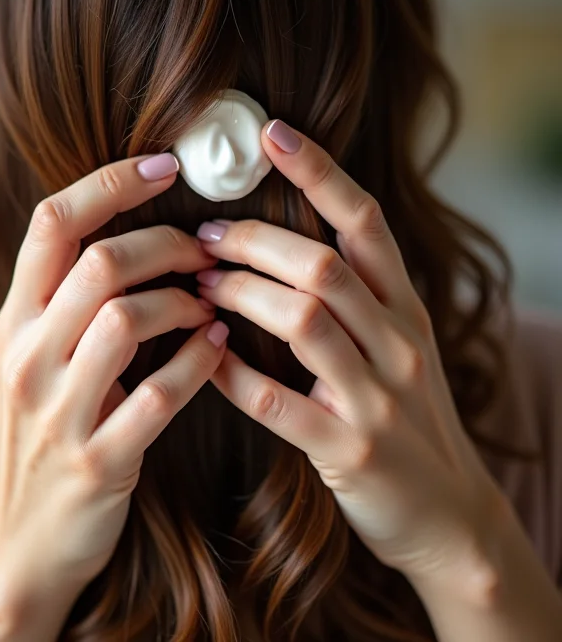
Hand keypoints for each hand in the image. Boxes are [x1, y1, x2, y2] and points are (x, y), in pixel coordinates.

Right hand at [0, 154, 227, 627]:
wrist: (23, 539)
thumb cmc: (45, 430)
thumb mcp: (37, 358)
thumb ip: (70, 299)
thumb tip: (137, 232)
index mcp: (15, 320)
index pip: (51, 222)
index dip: (111, 183)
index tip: (165, 165)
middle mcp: (28, 356)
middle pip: (99, 263)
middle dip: (165, 245)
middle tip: (205, 251)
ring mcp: (58, 411)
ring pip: (126, 319)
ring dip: (183, 300)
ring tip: (209, 301)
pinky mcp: (97, 460)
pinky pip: (159, 393)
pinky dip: (198, 360)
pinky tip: (217, 345)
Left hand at [195, 120, 505, 586]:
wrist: (452, 517)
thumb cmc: (409, 420)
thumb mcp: (400, 348)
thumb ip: (358, 300)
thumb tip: (284, 246)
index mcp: (406, 310)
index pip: (366, 222)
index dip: (320, 172)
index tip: (272, 134)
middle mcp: (398, 343)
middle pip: (324, 266)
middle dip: (256, 242)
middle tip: (205, 235)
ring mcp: (377, 398)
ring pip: (304, 321)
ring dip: (242, 296)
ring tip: (200, 285)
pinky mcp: (351, 451)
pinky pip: (280, 402)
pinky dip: (234, 373)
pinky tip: (205, 354)